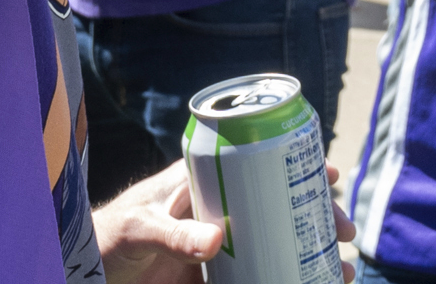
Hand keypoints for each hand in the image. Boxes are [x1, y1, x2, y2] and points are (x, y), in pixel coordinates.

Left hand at [100, 160, 355, 283]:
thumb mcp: (139, 229)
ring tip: (341, 272)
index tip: (331, 174)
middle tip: (345, 235)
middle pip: (279, 206)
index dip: (298, 166)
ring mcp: (221, 244)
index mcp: (205, 180)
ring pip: (276, 243)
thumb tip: (216, 241)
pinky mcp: (216, 277)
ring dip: (309, 254)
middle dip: (317, 217)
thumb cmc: (109, 236)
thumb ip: (174, 235)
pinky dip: (283, 279)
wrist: (89, 270)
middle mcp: (221, 209)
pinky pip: (257, 276)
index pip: (260, 163)